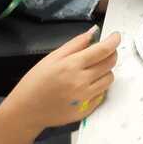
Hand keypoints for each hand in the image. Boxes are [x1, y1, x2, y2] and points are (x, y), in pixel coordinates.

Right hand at [2, 27, 120, 130]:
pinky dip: (98, 87)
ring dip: (105, 71)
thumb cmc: (36, 81)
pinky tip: (85, 86)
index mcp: (72, 66)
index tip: (116, 36)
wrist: (26, 111)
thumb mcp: (52, 57)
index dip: (113, 41)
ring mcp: (85, 98)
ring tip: (91, 70)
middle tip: (103, 53)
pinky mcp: (86, 110)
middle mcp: (81, 82)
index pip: (103, 50)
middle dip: (110, 54)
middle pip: (110, 63)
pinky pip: (102, 94)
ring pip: (109, 79)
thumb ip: (75, 44)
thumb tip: (94, 32)